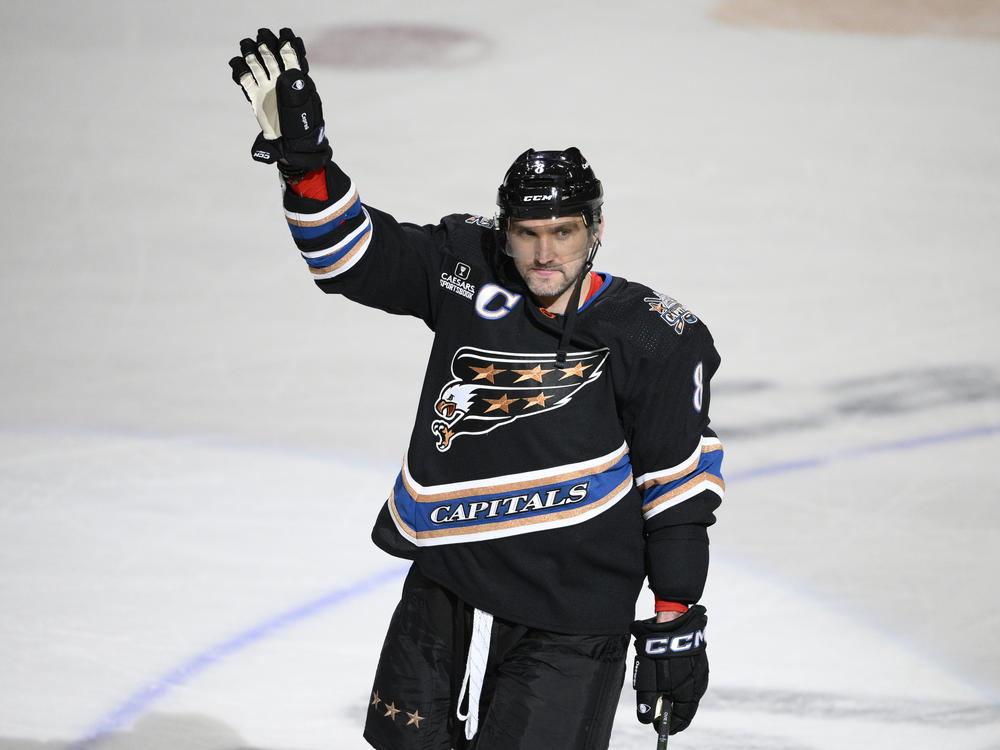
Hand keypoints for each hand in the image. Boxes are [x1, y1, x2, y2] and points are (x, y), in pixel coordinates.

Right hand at [229, 28, 330, 170]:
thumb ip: (295, 91)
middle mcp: (280, 83)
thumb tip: (290, 72)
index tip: (285, 37)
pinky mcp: (256, 99)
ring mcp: (267, 90)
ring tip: (246, 46)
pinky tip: (236, 64)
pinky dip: (240, 72)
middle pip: (271, 59)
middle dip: (266, 47)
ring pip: (258, 67)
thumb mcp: (302, 110)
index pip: (292, 60)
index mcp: (295, 83)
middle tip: (261, 37)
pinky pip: (246, 81)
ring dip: (252, 55)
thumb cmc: (301, 130)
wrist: (291, 148)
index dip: (288, 47)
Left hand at [630, 604, 708, 734]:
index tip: (662, 729)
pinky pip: (691, 677)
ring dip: (679, 696)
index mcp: (688, 691)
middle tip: (663, 717)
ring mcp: (701, 670)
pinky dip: (682, 682)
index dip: (671, 724)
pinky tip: (673, 679)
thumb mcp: (649, 678)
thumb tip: (646, 719)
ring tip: (667, 700)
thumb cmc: (659, 652)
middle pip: (687, 705)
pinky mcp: (699, 659)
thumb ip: (648, 700)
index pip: (682, 717)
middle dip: (675, 712)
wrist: (673, 621)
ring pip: (690, 690)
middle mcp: (698, 683)